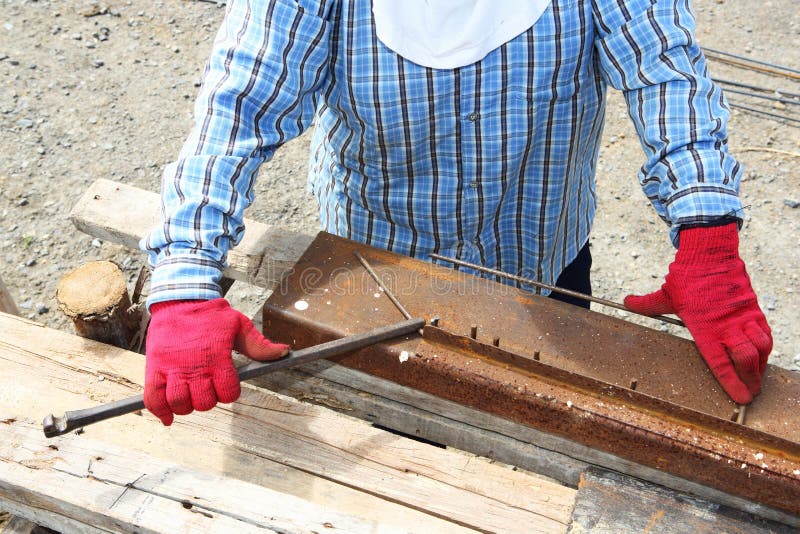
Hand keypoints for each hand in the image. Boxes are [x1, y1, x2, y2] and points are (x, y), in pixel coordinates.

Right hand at [144, 298, 289, 424]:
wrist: (180, 300)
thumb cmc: (211, 315)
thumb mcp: (239, 325)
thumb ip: (259, 345)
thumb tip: (284, 352)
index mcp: (217, 357)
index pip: (228, 393)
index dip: (230, 393)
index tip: (227, 385)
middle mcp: (194, 366)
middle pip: (204, 403)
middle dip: (209, 400)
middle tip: (208, 388)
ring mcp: (172, 369)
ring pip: (180, 404)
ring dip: (187, 406)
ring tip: (190, 395)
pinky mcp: (154, 368)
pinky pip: (153, 399)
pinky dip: (160, 412)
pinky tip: (169, 416)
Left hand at [624, 223, 770, 403]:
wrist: (710, 252)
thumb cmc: (686, 276)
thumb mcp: (665, 294)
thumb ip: (646, 304)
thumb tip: (627, 302)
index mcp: (703, 326)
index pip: (719, 361)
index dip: (732, 382)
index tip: (741, 398)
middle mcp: (726, 324)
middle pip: (745, 358)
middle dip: (750, 379)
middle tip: (751, 392)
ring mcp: (742, 316)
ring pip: (760, 346)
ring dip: (761, 365)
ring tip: (758, 377)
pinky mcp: (753, 308)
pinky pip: (766, 332)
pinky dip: (766, 347)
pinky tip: (762, 356)